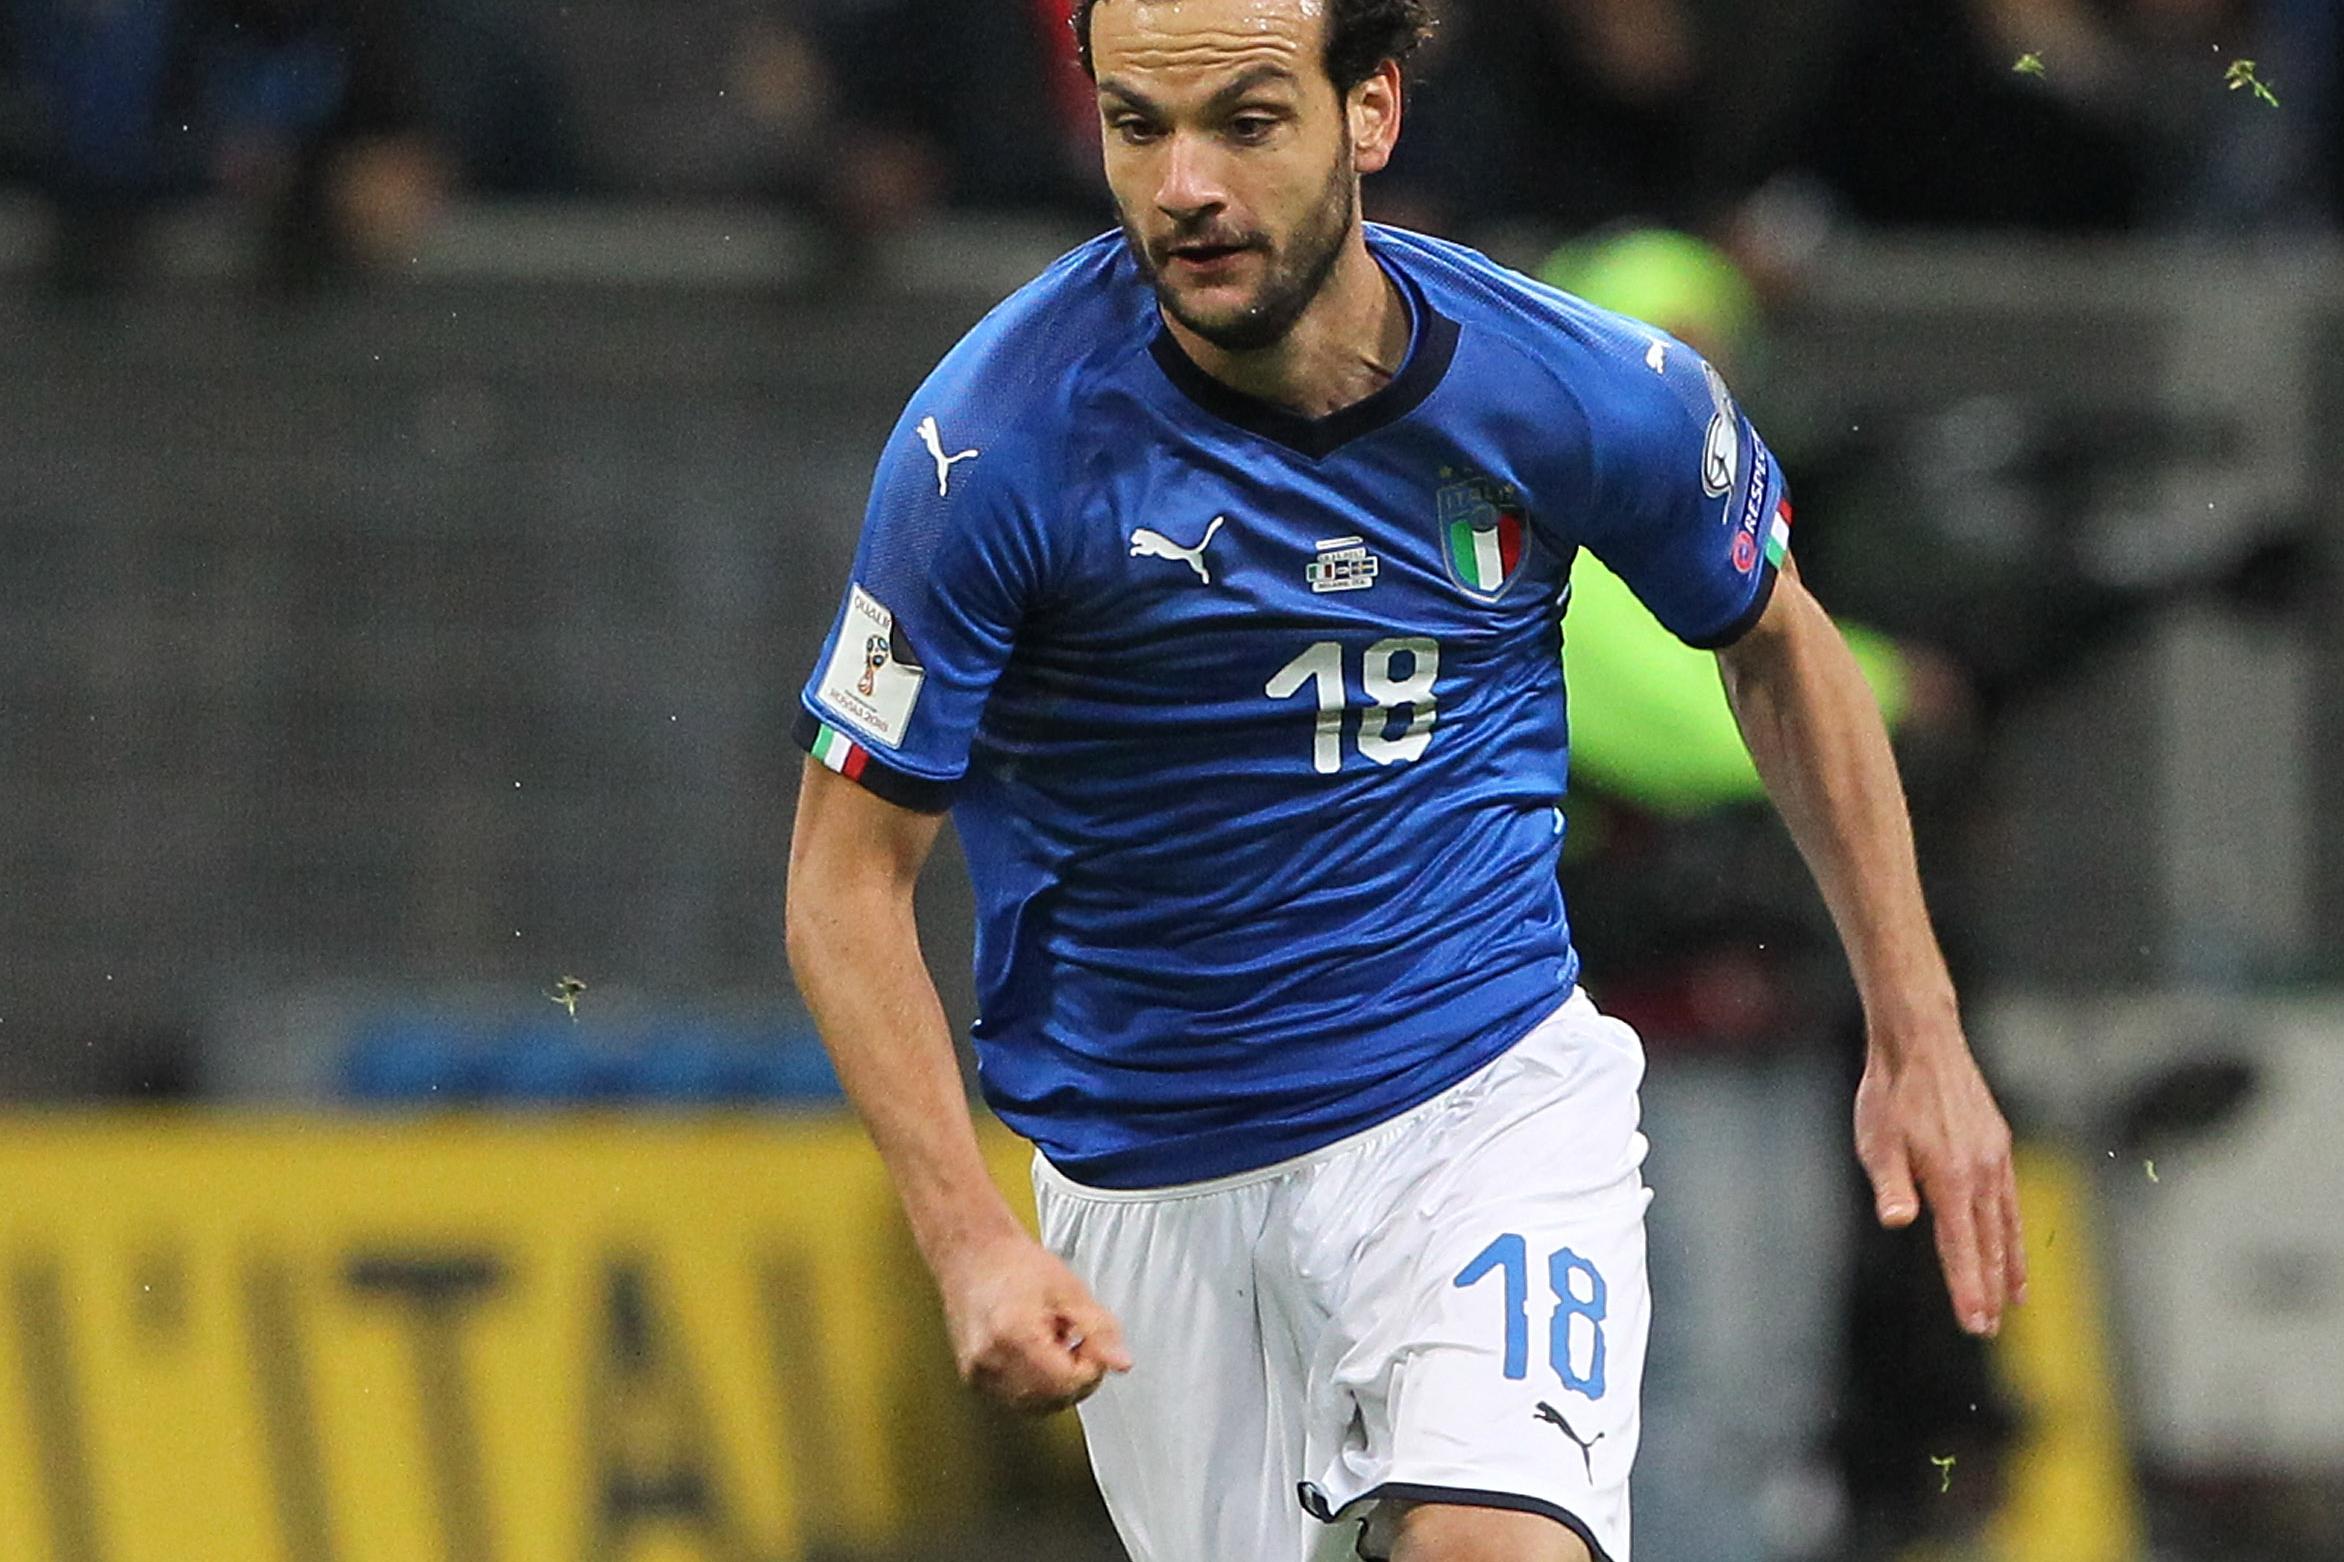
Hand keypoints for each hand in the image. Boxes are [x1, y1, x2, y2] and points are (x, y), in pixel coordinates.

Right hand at [933, 1230, 1131, 1413]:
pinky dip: (1034, 1385)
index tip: (1094, 1345)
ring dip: (1055, 1384)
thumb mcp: (1071, 1290)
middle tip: (1079, 1344)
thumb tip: (1121, 1362)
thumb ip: (1101, 1329)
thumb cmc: (1015, 1264)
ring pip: (1034, 1405)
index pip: (1068, 1382)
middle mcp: (992, 1361)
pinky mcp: (973, 1378)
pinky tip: (1035, 1355)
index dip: (1091, 1367)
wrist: (974, 1254)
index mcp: (1017, 1335)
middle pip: (1052, 1399)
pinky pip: (1014, 1399)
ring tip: (1054, 1345)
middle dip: (1075, 1378)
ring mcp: (978, 1373)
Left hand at [1853, 1039, 2027, 1335]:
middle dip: (1989, 1288)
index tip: (1975, 1324)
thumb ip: (1890, 1183)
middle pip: (1989, 1245)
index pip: (1961, 1248)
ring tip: (2014, 1300)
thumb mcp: (1876, 1140)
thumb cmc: (1890, 1095)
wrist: (1921, 1042)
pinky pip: (2010, 1199)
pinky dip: (2014, 1230)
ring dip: (2009, 1265)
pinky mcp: (1998, 1145)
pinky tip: (2012, 1244)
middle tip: (1988, 1328)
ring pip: (2006, 1225)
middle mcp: (1981, 1174)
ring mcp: (1995, 1159)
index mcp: (1951, 1179)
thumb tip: (1897, 1220)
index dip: (1968, 1289)